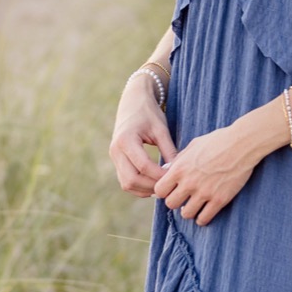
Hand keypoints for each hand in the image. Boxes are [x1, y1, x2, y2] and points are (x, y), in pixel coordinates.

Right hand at [109, 74, 178, 197]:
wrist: (132, 102)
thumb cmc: (149, 113)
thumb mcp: (161, 129)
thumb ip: (169, 150)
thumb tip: (177, 172)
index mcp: (126, 140)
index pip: (143, 166)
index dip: (160, 175)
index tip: (174, 177)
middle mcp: (116, 150)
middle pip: (131, 180)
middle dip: (151, 186)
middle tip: (169, 186)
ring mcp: (114, 157)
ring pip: (126, 184)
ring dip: (144, 190)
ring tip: (163, 187)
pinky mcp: (116, 161)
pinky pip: (125, 181)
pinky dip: (139, 187)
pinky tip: (154, 184)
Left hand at [153, 121, 258, 225]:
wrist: (242, 144)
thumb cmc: (217, 141)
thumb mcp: (193, 146)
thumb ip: (179, 160)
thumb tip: (168, 171)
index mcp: (180, 168)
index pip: (159, 190)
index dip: (164, 191)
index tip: (171, 189)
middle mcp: (189, 182)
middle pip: (170, 204)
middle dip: (175, 202)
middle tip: (183, 198)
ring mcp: (204, 193)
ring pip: (186, 214)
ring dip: (189, 211)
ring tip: (194, 206)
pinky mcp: (219, 200)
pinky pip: (204, 219)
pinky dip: (202, 219)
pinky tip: (205, 212)